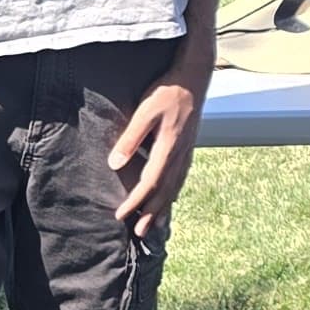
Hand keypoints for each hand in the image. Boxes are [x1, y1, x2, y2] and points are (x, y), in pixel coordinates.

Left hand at [108, 79, 201, 234]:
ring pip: (175, 186)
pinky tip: (172, 196)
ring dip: (164, 207)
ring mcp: (187, 151)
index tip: (121, 216)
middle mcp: (180, 154)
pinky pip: (182, 176)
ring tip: (155, 224)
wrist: (195, 76)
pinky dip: (175, 191)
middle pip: (164, 191)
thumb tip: (115, 165)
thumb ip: (131, 138)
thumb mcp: (145, 111)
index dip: (135, 202)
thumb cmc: (168, 91)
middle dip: (151, 213)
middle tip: (140, 233)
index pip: (150, 183)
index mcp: (168, 148)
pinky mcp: (189, 145)